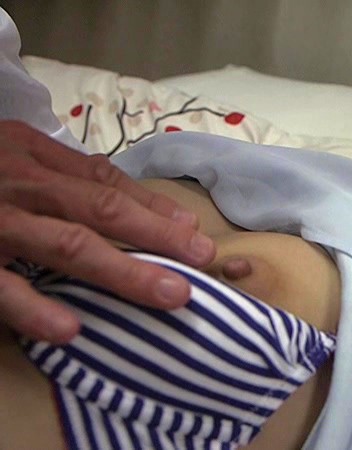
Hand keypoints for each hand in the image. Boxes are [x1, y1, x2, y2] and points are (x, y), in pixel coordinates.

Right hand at [0, 121, 215, 342]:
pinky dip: (32, 307)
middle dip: (155, 237)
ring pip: (63, 245)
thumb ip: (76, 172)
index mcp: (33, 158)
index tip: (196, 234)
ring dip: (121, 272)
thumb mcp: (18, 150)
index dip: (155, 209)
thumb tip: (145, 202)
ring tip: (167, 295)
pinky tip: (70, 329)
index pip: (106, 184)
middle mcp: (17, 186)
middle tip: (202, 261)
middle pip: (97, 210)